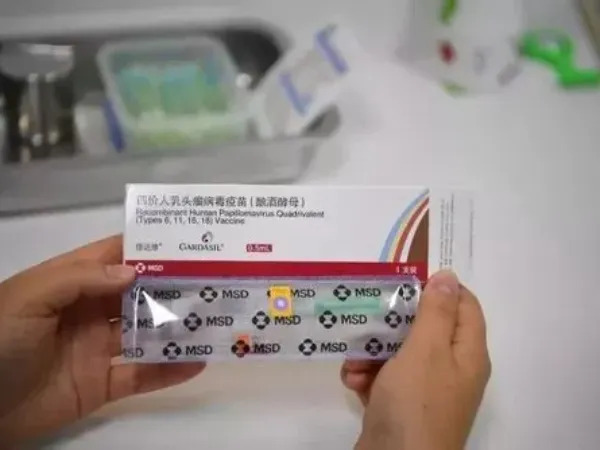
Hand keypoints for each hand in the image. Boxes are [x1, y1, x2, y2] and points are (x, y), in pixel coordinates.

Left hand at [0, 236, 204, 446]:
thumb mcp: (30, 297)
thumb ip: (80, 279)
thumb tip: (134, 272)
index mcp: (70, 283)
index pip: (114, 257)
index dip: (147, 249)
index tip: (186, 243)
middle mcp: (89, 311)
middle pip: (138, 294)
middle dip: (172, 286)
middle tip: (212, 280)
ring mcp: (98, 348)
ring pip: (146, 333)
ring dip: (177, 326)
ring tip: (213, 318)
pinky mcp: (102, 384)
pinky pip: (142, 375)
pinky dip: (170, 370)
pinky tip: (198, 361)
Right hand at [342, 271, 490, 449]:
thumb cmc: (415, 403)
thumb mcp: (427, 350)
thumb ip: (436, 311)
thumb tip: (449, 275)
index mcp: (467, 354)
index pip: (464, 306)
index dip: (438, 289)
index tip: (405, 281)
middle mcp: (450, 370)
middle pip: (424, 329)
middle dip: (392, 323)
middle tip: (368, 313)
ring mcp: (424, 391)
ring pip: (398, 354)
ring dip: (372, 352)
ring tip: (354, 360)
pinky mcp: (400, 407)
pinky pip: (385, 379)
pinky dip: (368, 377)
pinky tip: (353, 382)